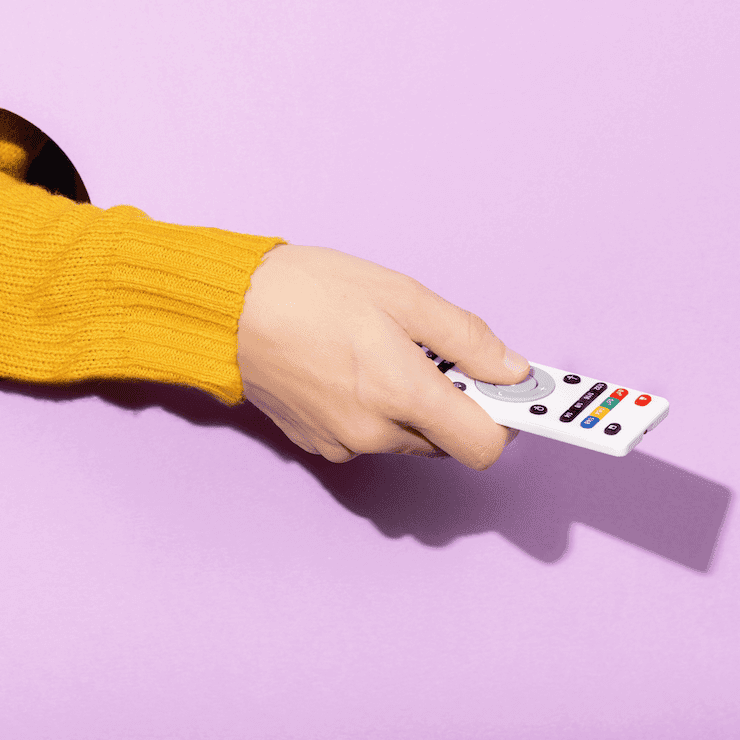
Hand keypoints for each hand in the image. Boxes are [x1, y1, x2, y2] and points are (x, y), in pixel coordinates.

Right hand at [236, 244, 529, 469]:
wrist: (226, 311)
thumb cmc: (308, 292)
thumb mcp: (402, 296)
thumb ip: (467, 338)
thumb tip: (514, 371)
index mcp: (401, 394)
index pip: (484, 447)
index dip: (503, 419)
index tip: (503, 391)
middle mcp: (374, 434)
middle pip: (446, 440)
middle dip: (452, 402)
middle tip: (430, 353)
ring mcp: (343, 445)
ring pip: (408, 438)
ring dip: (411, 405)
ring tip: (381, 353)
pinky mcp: (317, 446)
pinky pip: (369, 437)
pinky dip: (375, 410)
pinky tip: (350, 368)